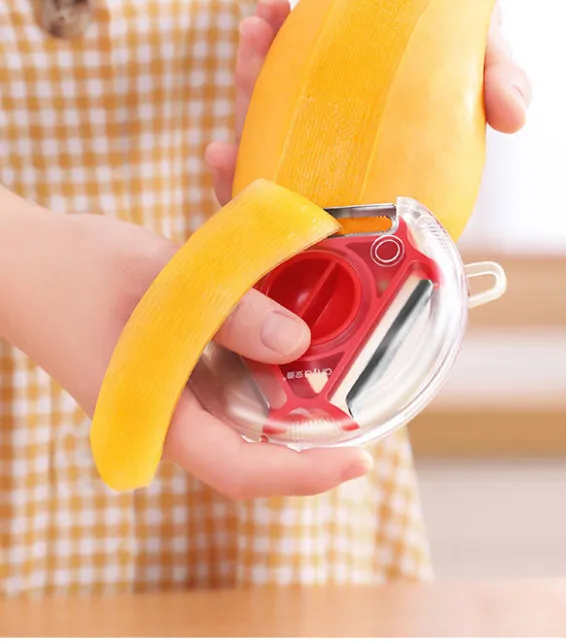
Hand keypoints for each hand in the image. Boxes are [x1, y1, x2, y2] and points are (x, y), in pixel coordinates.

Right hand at [0, 191, 371, 498]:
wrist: (20, 258)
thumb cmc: (75, 271)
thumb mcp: (162, 285)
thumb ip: (231, 315)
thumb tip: (297, 343)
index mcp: (157, 414)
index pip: (241, 470)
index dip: (304, 474)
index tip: (358, 460)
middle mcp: (167, 413)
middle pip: (253, 442)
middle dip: (311, 426)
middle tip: (365, 394)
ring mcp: (168, 390)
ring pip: (245, 403)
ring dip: (290, 383)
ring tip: (340, 352)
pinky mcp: (170, 364)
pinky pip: (227, 367)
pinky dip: (260, 346)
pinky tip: (287, 315)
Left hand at [205, 0, 530, 202]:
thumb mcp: (479, 19)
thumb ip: (498, 68)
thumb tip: (516, 119)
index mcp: (412, 142)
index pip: (369, 207)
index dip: (326, 228)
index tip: (282, 216)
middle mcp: (366, 129)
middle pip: (307, 176)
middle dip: (256, 173)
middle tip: (221, 152)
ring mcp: (327, 96)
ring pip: (277, 125)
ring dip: (250, 91)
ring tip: (256, 30)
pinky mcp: (294, 62)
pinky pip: (265, 73)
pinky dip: (256, 48)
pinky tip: (262, 11)